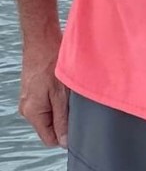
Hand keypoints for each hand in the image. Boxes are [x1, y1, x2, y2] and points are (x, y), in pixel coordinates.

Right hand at [19, 33, 68, 148]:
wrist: (42, 40)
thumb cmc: (51, 63)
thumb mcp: (60, 94)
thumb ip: (62, 118)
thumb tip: (64, 141)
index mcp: (32, 112)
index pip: (49, 138)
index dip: (65, 136)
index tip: (80, 127)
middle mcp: (28, 108)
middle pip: (50, 126)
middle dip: (65, 120)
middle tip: (79, 105)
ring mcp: (30, 99)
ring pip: (50, 113)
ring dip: (63, 107)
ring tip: (72, 93)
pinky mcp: (34, 90)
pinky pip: (48, 102)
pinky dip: (59, 98)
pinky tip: (67, 86)